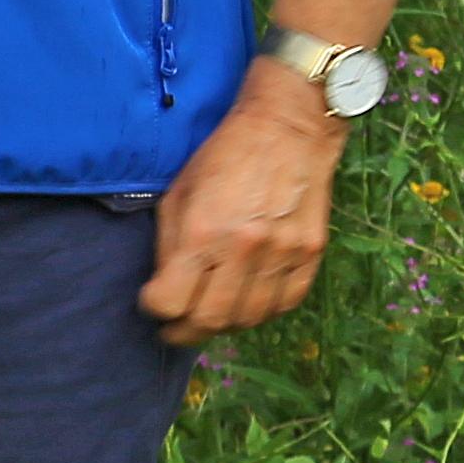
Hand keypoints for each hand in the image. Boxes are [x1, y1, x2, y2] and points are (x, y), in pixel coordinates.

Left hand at [141, 64, 347, 344]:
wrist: (286, 131)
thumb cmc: (222, 158)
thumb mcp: (179, 194)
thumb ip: (170, 245)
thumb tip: (164, 287)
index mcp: (202, 233)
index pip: (171, 302)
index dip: (155, 309)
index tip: (152, 304)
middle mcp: (244, 250)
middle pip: (210, 320)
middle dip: (184, 332)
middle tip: (174, 330)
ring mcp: (282, 255)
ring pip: (249, 318)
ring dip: (223, 326)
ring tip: (209, 317)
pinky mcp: (311, 254)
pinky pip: (285, 304)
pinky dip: (262, 312)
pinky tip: (245, 303)